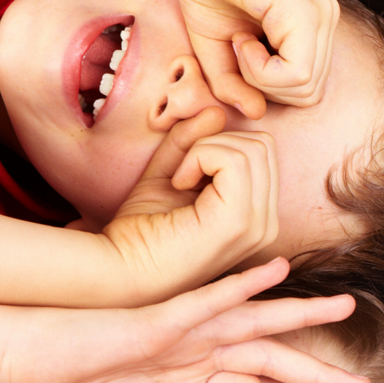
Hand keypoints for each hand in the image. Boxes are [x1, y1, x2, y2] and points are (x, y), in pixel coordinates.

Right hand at [0, 261, 370, 382]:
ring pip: (254, 319)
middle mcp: (193, 347)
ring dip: (301, 312)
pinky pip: (210, 300)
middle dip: (316, 370)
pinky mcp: (159, 318)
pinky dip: (244, 287)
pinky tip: (278, 272)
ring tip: (347, 306)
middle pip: (269, 357)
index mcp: (187, 375)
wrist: (14, 356)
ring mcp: (180, 329)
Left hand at [98, 111, 281, 302]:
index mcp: (257, 216)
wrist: (118, 270)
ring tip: (179, 178)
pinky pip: (234, 160)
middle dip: (217, 143)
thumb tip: (216, 112)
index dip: (221, 147)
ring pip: (253, 148)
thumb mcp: (168, 173)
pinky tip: (178, 182)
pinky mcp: (238, 223)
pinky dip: (201, 157)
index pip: (262, 153)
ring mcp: (256, 226)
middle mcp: (265, 224)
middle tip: (181, 172)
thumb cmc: (139, 232)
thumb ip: (190, 143)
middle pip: (263, 146)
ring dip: (206, 150)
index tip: (184, 172)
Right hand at [166, 0, 340, 113]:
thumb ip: (234, 84)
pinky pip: (295, 74)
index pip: (306, 87)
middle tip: (238, 45)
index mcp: (312, 26)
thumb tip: (257, 113)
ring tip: (240, 38)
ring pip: (305, 89)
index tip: (238, 49)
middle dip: (264, 85)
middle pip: (309, 94)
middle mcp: (325, 20)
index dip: (266, 85)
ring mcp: (320, 15)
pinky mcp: (306, 13)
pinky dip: (261, 70)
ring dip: (259, 76)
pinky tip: (243, 39)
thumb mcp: (216, 48)